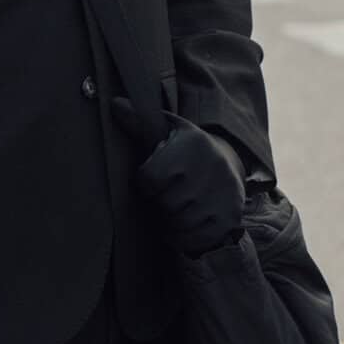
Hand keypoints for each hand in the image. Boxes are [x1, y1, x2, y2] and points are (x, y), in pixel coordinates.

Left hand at [112, 98, 245, 255]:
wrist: (229, 164)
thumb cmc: (186, 149)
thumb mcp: (166, 130)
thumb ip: (139, 122)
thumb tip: (114, 104)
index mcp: (193, 145)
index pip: (150, 178)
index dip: (145, 182)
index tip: (152, 178)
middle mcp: (212, 169)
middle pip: (164, 203)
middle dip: (158, 202)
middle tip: (164, 195)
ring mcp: (223, 196)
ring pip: (178, 222)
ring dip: (168, 220)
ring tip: (172, 208)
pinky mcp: (229, 218)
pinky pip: (193, 238)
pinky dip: (181, 236)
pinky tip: (182, 222)